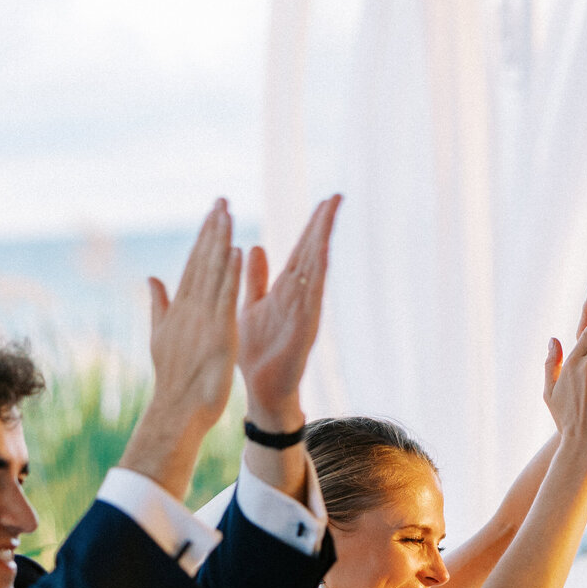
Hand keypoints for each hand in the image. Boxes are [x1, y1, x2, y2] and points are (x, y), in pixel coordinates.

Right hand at [119, 199, 240, 496]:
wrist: (177, 409)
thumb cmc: (174, 378)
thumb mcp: (161, 335)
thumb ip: (158, 304)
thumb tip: (151, 277)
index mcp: (181, 308)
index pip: (193, 265)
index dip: (202, 238)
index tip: (212, 213)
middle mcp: (190, 308)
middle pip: (201, 261)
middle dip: (212, 229)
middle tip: (221, 200)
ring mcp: (202, 318)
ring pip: (212, 272)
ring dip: (219, 242)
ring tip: (227, 213)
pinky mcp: (217, 332)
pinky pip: (224, 298)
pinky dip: (228, 274)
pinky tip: (235, 251)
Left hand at [238, 195, 341, 430]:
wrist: (261, 389)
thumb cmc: (257, 351)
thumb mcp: (251, 307)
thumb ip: (256, 280)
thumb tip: (256, 247)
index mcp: (285, 290)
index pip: (302, 251)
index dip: (313, 226)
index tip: (326, 201)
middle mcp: (299, 297)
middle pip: (313, 254)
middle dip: (322, 226)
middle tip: (335, 197)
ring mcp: (304, 311)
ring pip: (315, 271)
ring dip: (321, 243)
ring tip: (330, 217)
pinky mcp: (304, 328)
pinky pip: (312, 298)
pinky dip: (316, 276)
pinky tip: (321, 255)